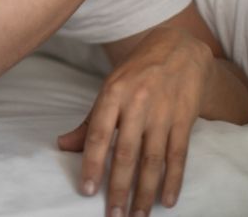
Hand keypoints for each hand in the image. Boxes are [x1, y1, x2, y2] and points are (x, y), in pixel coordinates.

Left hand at [57, 27, 212, 215]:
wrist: (181, 48)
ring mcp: (163, 112)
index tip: (87, 190)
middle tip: (114, 215)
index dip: (92, 163)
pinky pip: (178, 155)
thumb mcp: (110, 88)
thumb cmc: (138, 71)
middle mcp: (138, 103)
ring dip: (145, 191)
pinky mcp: (184, 119)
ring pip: (153, 159)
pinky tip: (166, 200)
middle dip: (119, 187)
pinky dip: (173, 180)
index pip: (99, 134)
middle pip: (126, 152)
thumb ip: (90, 121)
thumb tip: (62, 145)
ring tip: (138, 215)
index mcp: (113, 94)